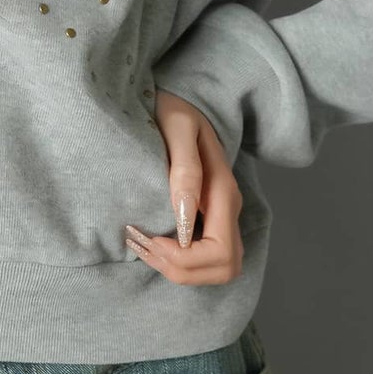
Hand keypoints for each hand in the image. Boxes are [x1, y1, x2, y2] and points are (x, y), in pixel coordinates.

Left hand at [123, 89, 244, 285]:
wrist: (179, 103)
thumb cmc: (173, 111)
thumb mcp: (177, 128)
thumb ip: (185, 170)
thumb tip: (183, 215)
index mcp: (223, 192)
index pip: (220, 251)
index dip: (186, 258)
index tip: (154, 239)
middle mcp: (228, 210)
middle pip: (224, 268)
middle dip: (182, 269)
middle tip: (146, 245)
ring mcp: (220, 217)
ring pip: (216, 270)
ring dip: (179, 270)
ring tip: (144, 247)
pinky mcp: (208, 220)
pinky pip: (203, 259)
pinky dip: (178, 263)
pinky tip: (151, 245)